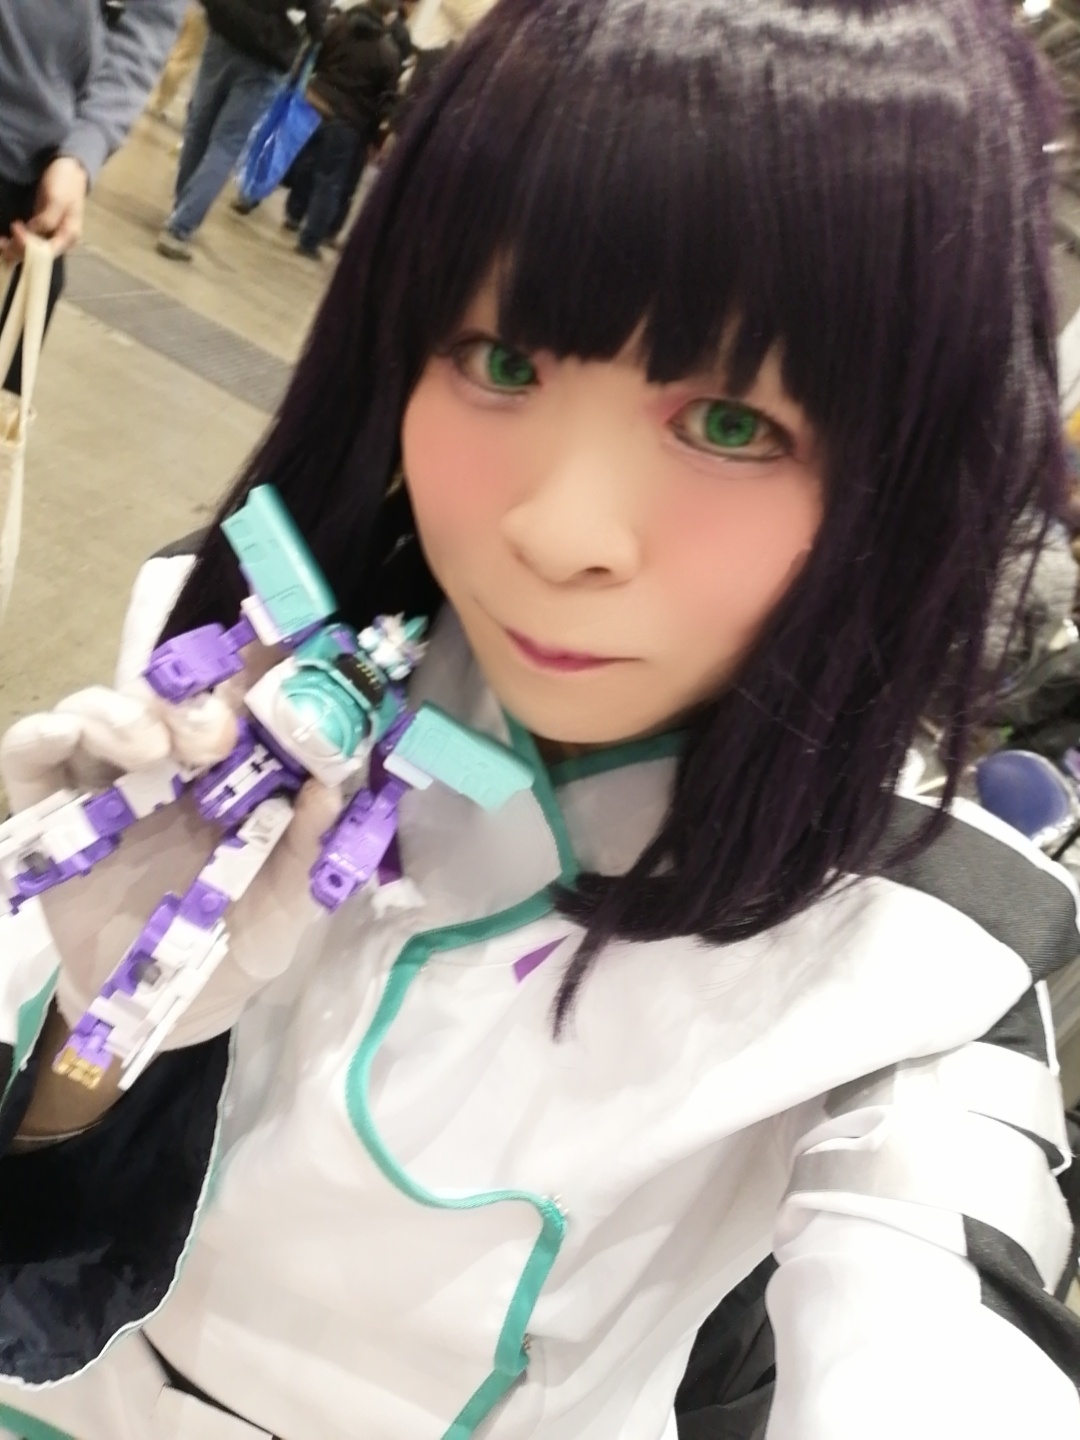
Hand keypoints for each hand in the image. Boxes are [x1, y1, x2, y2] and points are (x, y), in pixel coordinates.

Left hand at [0, 157, 88, 262]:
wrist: (69, 169)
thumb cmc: (66, 183)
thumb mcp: (57, 199)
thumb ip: (47, 219)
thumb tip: (31, 233)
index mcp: (69, 236)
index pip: (47, 251)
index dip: (29, 245)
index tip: (15, 227)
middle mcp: (60, 241)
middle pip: (38, 255)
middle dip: (19, 250)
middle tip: (2, 240)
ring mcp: (51, 236)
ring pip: (32, 251)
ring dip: (15, 249)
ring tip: (1, 242)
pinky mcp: (42, 230)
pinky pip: (29, 242)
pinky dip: (17, 243)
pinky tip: (5, 241)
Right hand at [1, 661, 341, 1064]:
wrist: (169, 1008)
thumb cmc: (238, 940)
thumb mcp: (290, 900)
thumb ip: (310, 846)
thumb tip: (331, 788)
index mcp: (229, 773)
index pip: (232, 701)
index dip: (247, 672)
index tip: (269, 659)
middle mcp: (167, 767)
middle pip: (161, 696)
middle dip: (185, 701)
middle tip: (213, 733)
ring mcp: (105, 788)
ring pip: (93, 713)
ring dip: (117, 712)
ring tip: (147, 747)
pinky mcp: (52, 820)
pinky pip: (31, 761)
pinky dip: (40, 737)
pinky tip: (61, 737)